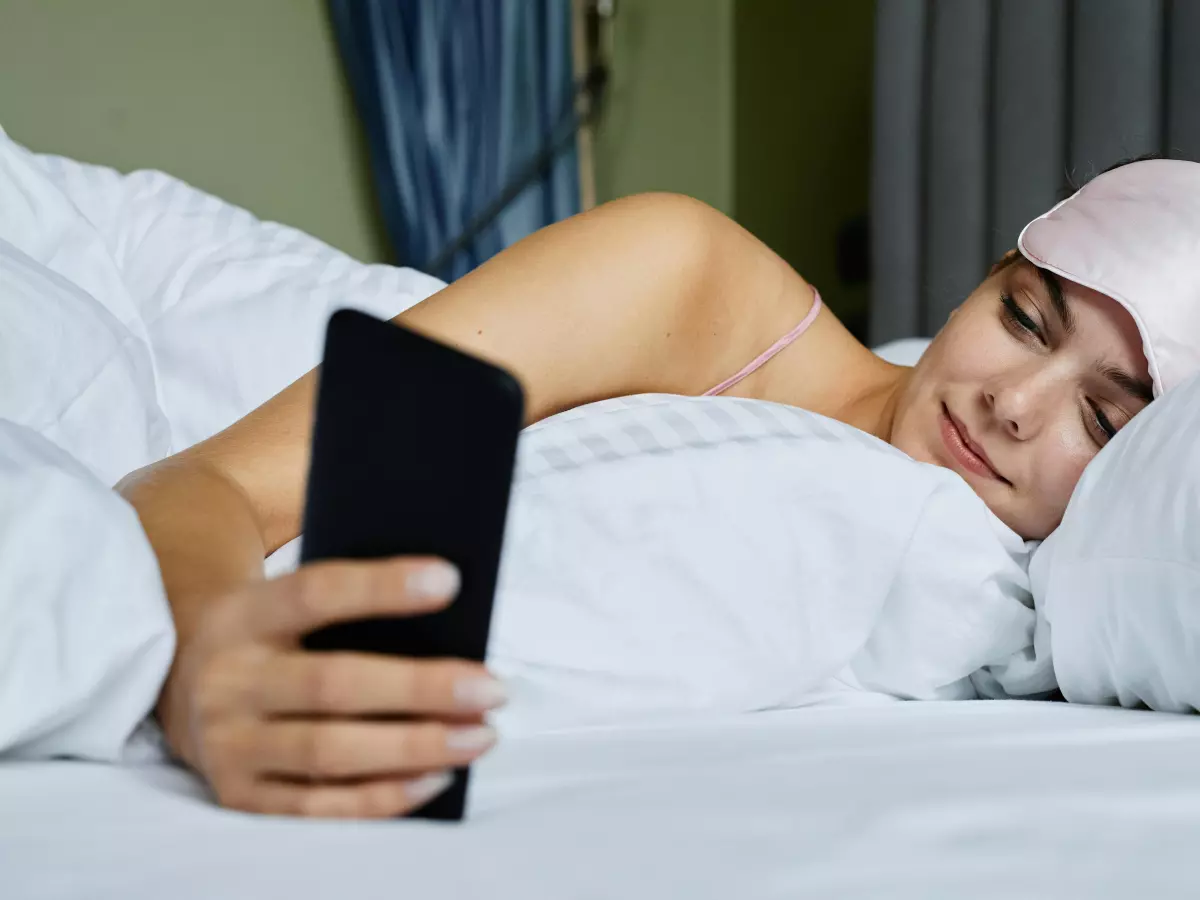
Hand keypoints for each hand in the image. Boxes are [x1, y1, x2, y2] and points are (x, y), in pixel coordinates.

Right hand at [157, 556, 505, 817]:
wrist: (176, 684)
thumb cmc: (270, 635)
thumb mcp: (284, 602)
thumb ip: (347, 606)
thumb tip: (449, 611)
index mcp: (245, 616)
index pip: (316, 592)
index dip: (382, 587)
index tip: (450, 580)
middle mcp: (229, 680)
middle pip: (333, 683)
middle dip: (422, 687)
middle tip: (492, 688)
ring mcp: (229, 744)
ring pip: (330, 752)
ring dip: (415, 747)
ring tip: (480, 736)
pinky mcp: (239, 795)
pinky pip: (319, 807)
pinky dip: (384, 796)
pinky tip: (437, 777)